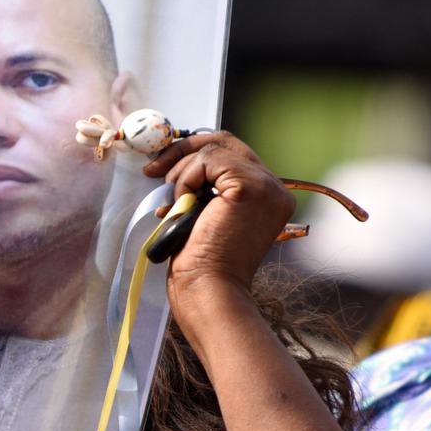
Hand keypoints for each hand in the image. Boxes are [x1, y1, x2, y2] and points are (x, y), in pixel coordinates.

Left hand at [142, 132, 294, 311]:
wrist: (207, 288)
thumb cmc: (202, 262)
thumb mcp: (205, 213)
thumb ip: (206, 187)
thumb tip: (177, 162)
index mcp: (268, 196)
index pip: (233, 154)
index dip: (196, 153)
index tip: (165, 166)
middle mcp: (275, 189)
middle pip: (227, 142)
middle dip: (185, 150)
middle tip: (155, 167)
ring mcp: (267, 186)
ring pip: (214, 150)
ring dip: (182, 174)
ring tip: (176, 204)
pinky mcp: (250, 186)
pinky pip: (208, 161)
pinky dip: (186, 179)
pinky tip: (184, 204)